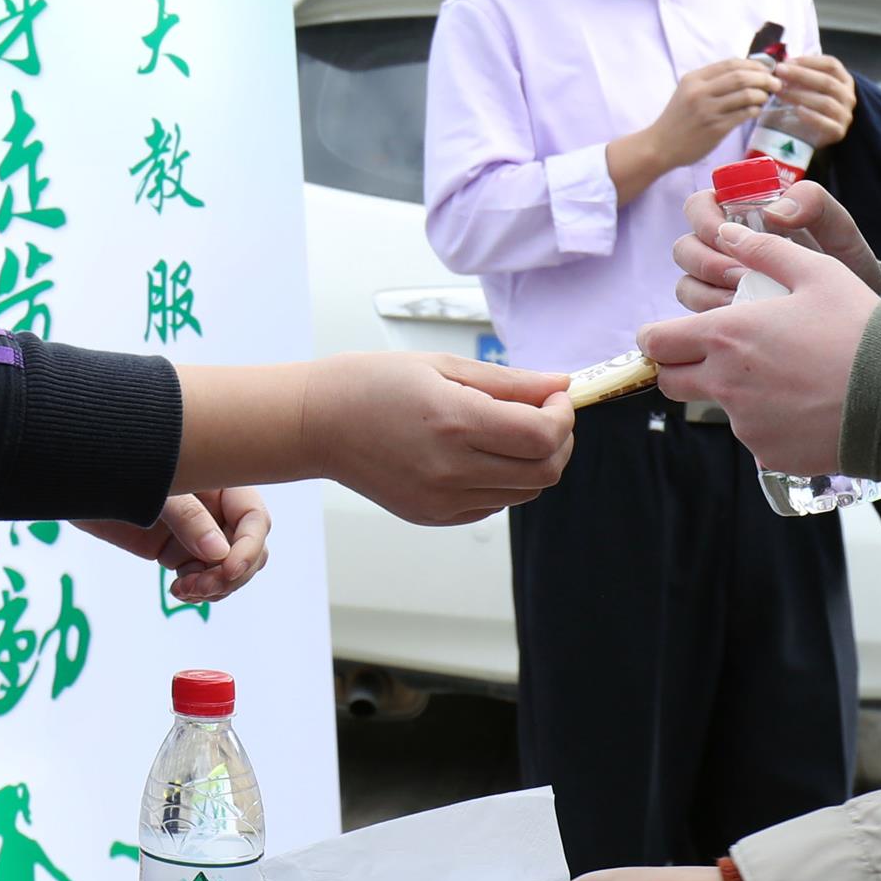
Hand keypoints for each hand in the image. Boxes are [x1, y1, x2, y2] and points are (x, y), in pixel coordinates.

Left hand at [83, 489, 272, 604]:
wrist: (75, 478)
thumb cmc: (117, 466)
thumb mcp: (155, 487)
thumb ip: (187, 515)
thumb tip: (220, 553)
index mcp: (218, 482)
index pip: (254, 519)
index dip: (249, 546)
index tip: (227, 568)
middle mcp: (214, 508)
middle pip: (249, 549)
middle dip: (232, 574)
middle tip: (200, 587)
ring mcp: (197, 532)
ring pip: (229, 569)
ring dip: (217, 587)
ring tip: (185, 591)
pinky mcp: (177, 551)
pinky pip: (204, 578)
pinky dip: (200, 591)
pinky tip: (179, 591)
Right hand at [300, 352, 574, 525]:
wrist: (317, 423)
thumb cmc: (372, 384)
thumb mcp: (441, 365)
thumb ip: (508, 380)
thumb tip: (559, 384)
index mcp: (454, 422)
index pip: (542, 435)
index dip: (563, 415)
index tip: (555, 397)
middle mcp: (451, 468)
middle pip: (544, 471)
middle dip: (559, 441)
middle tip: (544, 414)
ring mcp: (442, 499)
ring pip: (525, 492)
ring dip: (534, 462)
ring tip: (509, 432)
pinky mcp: (433, 516)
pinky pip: (494, 505)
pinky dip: (504, 481)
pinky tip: (479, 454)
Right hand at [610, 56, 779, 195]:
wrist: (660, 145)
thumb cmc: (678, 119)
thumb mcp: (688, 92)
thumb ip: (711, 82)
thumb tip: (747, 74)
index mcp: (694, 79)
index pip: (730, 64)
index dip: (753, 64)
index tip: (766, 69)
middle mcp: (700, 92)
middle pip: (741, 76)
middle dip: (764, 78)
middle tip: (776, 83)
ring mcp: (708, 110)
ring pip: (745, 95)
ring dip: (762, 95)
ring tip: (766, 98)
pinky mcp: (715, 128)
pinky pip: (743, 115)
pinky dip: (755, 110)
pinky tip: (756, 111)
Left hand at [641, 223, 875, 477]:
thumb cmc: (859, 329)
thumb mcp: (817, 273)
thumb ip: (764, 251)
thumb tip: (727, 233)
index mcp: (726, 335)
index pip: (655, 343)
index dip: (657, 337)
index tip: (670, 334)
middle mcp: (725, 383)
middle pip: (669, 382)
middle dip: (679, 367)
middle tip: (713, 354)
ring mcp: (746, 424)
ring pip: (717, 407)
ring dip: (733, 392)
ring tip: (784, 376)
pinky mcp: (769, 454)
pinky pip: (754, 435)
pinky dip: (768, 421)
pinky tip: (805, 403)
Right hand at [673, 177, 880, 303]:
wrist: (855, 312)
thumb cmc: (843, 261)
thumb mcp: (837, 227)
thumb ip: (813, 202)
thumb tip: (773, 212)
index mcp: (741, 217)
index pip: (699, 206)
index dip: (704, 219)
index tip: (729, 234)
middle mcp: (722, 250)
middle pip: (684, 249)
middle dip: (707, 262)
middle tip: (741, 275)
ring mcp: (718, 286)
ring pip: (686, 284)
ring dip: (708, 293)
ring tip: (744, 300)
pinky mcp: (722, 318)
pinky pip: (698, 318)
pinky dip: (714, 319)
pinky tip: (744, 323)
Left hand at [772, 50, 858, 148]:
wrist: (812, 133)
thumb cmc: (808, 104)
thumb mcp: (807, 85)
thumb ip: (800, 73)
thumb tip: (783, 63)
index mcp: (844, 80)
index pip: (832, 64)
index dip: (809, 61)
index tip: (787, 61)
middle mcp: (848, 96)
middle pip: (827, 81)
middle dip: (800, 74)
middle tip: (779, 72)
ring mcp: (845, 114)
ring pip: (825, 102)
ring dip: (800, 95)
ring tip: (780, 92)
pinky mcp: (838, 131)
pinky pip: (826, 123)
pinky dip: (811, 116)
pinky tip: (797, 110)